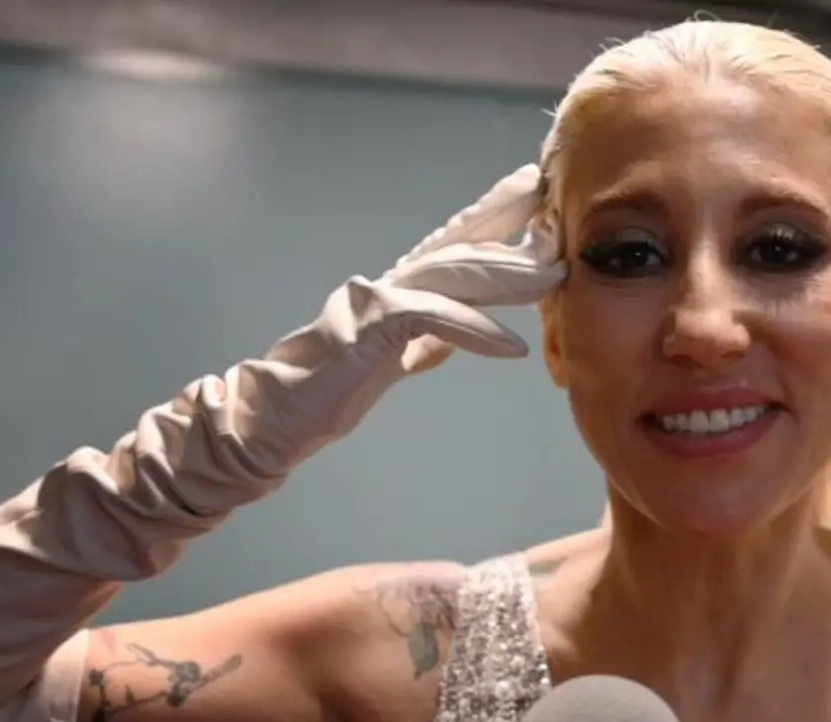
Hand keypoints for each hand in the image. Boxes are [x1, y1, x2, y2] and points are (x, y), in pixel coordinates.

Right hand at [246, 163, 564, 458]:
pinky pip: (434, 322)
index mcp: (395, 290)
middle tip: (550, 196)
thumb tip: (449, 338)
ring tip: (555, 274)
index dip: (491, 216)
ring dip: (509, 275)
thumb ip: (420, 341)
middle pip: (457, 244)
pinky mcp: (371, 329)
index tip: (532, 195)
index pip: (452, 246)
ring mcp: (376, 300)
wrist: (275, 417)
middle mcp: (387, 284)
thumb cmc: (327, 392)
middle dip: (506, 218)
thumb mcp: (388, 362)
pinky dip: (477, 332)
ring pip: (454, 275)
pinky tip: (514, 348)